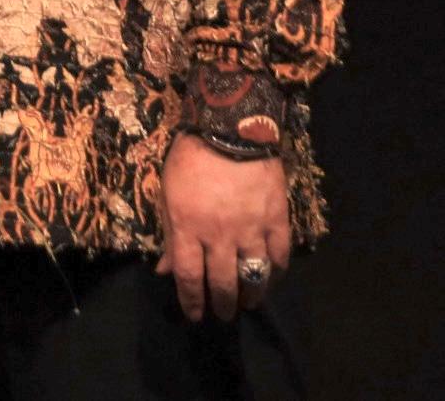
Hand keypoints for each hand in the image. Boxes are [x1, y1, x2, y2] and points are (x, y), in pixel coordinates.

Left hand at [156, 134, 290, 322]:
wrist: (231, 130)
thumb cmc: (190, 160)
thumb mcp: (167, 194)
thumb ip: (170, 234)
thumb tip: (165, 269)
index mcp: (188, 227)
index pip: (189, 277)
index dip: (191, 301)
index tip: (195, 314)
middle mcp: (220, 235)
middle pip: (223, 282)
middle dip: (222, 304)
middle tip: (223, 314)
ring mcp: (251, 230)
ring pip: (254, 275)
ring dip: (252, 295)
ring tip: (248, 302)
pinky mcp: (276, 220)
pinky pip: (280, 256)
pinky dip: (276, 271)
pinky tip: (271, 276)